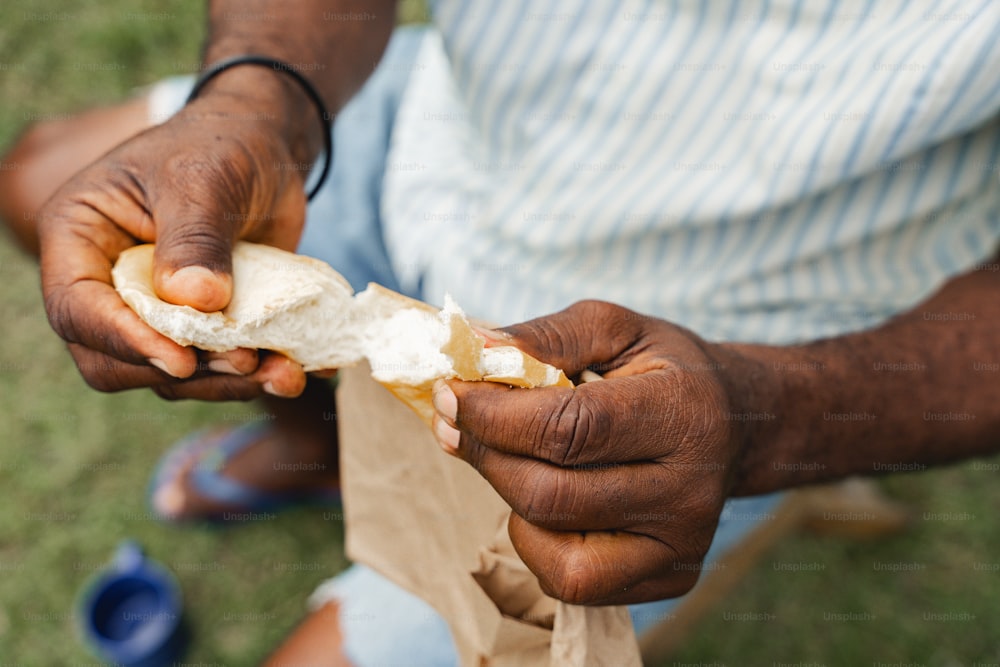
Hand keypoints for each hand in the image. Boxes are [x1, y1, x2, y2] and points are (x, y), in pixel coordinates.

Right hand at [39, 92, 310, 399]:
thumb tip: (194, 302)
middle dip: (181, 372)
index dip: (123, 341)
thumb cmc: (220, 145)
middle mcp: (108, 285)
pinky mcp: (202, 327)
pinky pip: (216, 369)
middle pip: (117, 361)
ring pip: (171, 375)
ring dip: (225, 382)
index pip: (78, 309)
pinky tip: (296, 372)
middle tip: (245, 362)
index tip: (179, 359)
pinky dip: (256, 377)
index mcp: (81, 239)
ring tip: (284, 372)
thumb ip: (194, 239)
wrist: (267, 149)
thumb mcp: (203, 180)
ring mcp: (155, 312)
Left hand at [432, 301, 757, 604]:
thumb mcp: (614, 328)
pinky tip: (543, 497)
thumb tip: (473, 354)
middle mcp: (690, 491)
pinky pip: (571, 582)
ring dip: (508, 498)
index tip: (449, 392)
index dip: (494, 415)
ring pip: (555, 551)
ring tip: (509, 457)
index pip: (570, 428)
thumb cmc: (663, 369)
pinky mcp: (670, 579)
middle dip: (486, 455)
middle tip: (455, 422)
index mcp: (683, 413)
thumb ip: (545, 336)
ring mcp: (682, 546)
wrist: (737, 423)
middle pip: (551, 495)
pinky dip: (535, 539)